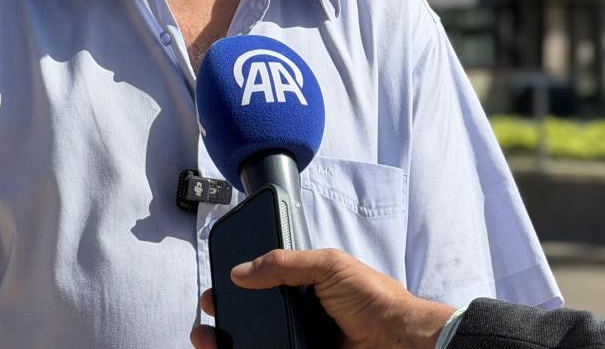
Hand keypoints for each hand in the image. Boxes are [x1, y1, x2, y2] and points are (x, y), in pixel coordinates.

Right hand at [189, 248, 456, 348]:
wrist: (399, 339)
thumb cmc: (373, 298)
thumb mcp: (328, 265)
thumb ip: (285, 263)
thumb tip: (241, 271)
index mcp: (305, 286)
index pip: (263, 284)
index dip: (237, 287)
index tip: (216, 289)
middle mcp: (300, 314)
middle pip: (253, 316)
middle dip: (225, 319)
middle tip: (206, 320)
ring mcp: (301, 340)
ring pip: (258, 341)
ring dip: (230, 342)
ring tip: (208, 341)